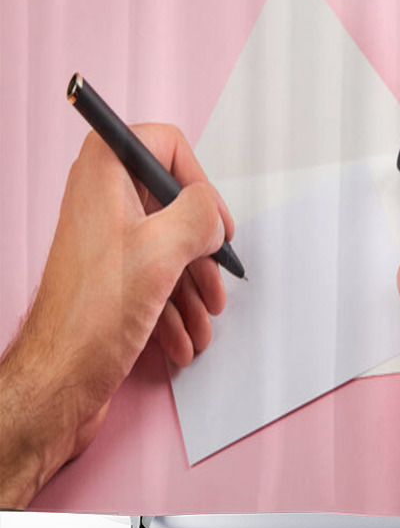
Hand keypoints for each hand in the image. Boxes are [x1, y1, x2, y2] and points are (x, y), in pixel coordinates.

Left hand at [0, 124, 233, 508]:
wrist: (56, 384)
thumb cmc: (93, 316)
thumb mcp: (164, 251)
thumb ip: (200, 214)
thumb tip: (212, 214)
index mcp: (104, 175)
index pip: (165, 143)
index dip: (198, 179)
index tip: (212, 218)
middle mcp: (102, 201)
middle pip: (173, 203)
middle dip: (201, 248)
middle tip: (215, 277)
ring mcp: (106, 240)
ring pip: (168, 245)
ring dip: (193, 286)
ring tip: (204, 320)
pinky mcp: (109, 277)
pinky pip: (155, 276)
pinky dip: (175, 306)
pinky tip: (184, 340)